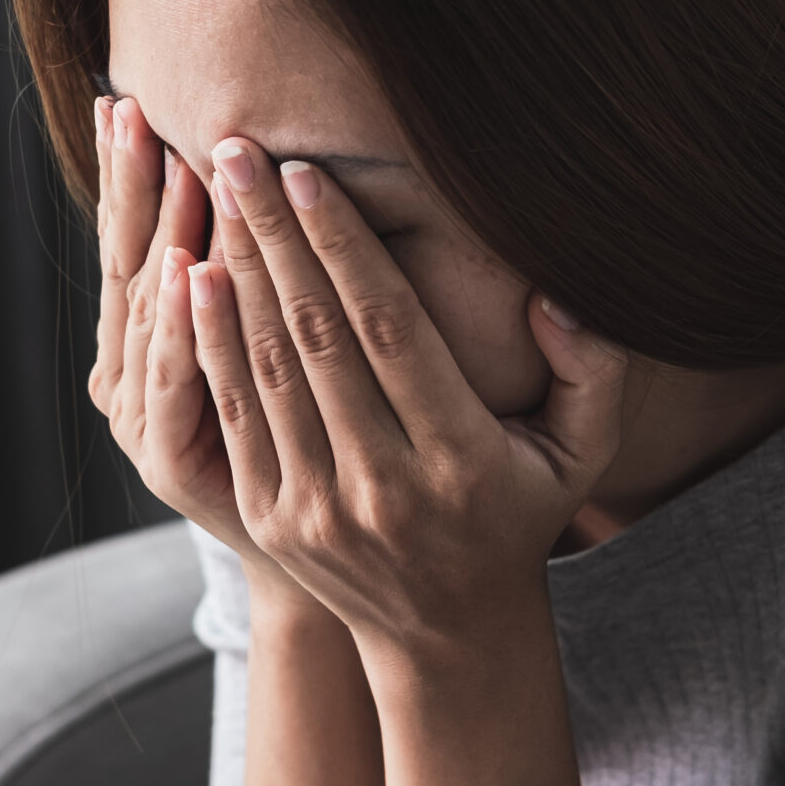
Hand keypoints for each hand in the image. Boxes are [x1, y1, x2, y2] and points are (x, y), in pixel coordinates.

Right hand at [89, 97, 304, 596]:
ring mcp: (145, 427)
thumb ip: (243, 289)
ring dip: (160, 235)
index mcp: (146, 353)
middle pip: (129, 267)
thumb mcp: (277, 375)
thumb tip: (238, 180)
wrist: (340, 575)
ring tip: (166, 160)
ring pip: (150, 314)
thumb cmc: (327, 457)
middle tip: (129, 108)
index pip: (133, 245)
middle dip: (131, 186)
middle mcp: (129, 386)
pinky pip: (176, 383)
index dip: (126, 179)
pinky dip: (181, 329)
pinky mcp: (174, 468)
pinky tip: (189, 270)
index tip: (124, 102)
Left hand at [186, 136, 629, 666]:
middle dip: (272, 234)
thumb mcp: (583, 453)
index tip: (307, 172)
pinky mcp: (269, 515)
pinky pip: (233, 412)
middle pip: (314, 335)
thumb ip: (592, 370)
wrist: (448, 634)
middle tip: (236, 150)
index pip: (388, 329)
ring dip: (232, 272)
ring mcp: (316, 504)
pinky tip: (191, 276)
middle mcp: (381, 482)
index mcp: (458, 456)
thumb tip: (553, 297)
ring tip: (210, 192)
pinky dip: (209, 341)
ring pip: (264, 367)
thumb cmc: (520, 512)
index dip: (342, 246)